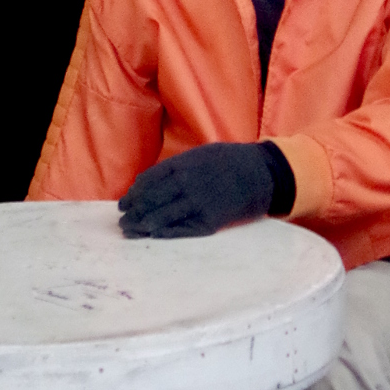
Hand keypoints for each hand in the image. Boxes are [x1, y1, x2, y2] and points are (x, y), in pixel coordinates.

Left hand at [118, 142, 273, 237]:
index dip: (134, 193)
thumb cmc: (233, 161)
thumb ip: (180, 166)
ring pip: (162, 216)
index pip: (150, 180)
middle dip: (134, 211)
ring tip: (131, 230)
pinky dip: (165, 233)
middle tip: (123, 220)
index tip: (125, 202)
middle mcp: (188, 182)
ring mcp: (198, 203)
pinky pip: (182, 229)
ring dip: (143, 225)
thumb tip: (151, 180)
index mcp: (186, 163)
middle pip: (152, 200)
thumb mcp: (204, 153)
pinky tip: (154, 235)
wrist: (265, 174)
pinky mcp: (210, 221)